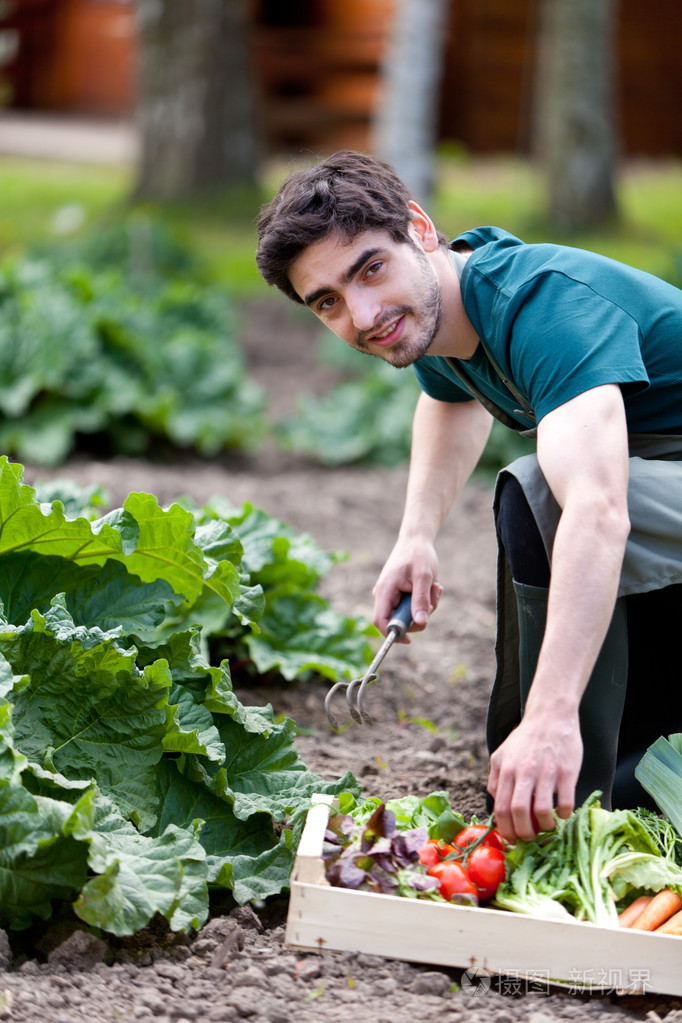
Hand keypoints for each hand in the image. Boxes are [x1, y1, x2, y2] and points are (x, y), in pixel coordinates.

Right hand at [372, 537, 441, 639]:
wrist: (416, 540)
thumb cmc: (418, 555)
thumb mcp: (423, 576)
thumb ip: (421, 600)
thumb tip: (420, 623)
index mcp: (385, 591)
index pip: (380, 621)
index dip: (393, 634)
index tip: (410, 640)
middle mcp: (385, 595)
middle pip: (398, 621)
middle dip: (419, 615)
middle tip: (433, 599)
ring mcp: (392, 596)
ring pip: (409, 615)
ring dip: (426, 606)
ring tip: (435, 587)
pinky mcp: (400, 595)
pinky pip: (413, 607)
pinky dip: (425, 601)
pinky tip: (432, 586)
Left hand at [487, 711, 582, 842]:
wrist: (550, 716)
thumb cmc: (526, 738)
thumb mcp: (502, 754)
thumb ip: (495, 778)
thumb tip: (495, 802)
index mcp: (506, 770)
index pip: (501, 808)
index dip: (506, 830)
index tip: (513, 839)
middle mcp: (524, 771)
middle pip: (519, 813)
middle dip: (524, 833)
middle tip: (530, 838)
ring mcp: (546, 772)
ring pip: (542, 811)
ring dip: (545, 826)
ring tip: (548, 826)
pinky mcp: (566, 772)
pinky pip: (565, 802)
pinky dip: (564, 814)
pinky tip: (563, 812)